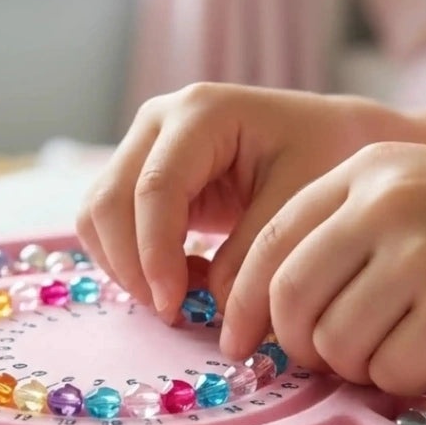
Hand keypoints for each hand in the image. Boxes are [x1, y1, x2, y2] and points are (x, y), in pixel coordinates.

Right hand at [77, 83, 378, 316]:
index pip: (154, 188)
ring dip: (126, 266)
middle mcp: (158, 120)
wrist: (328, 137)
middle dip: (132, 266)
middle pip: (110, 201)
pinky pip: (107, 224)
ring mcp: (142, 144)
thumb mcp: (298, 203)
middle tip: (172, 312)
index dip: (154, 253)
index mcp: (200, 113)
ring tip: (182, 293)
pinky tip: (178, 276)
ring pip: (97, 215)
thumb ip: (252, 254)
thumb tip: (213, 308)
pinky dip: (130, 260)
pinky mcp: (138, 173)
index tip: (172, 304)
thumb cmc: (322, 158)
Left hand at [222, 141, 425, 393]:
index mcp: (367, 172)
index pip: (271, 241)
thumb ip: (343, 235)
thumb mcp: (416, 197)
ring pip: (334, 340)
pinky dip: (398, 379)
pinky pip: (388, 369)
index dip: (244, 299)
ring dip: (353, 364)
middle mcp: (386, 203)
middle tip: (318, 359)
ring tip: (393, 348)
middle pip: (290, 296)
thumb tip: (271, 312)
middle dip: (293, 343)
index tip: (239, 340)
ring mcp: (422, 252)